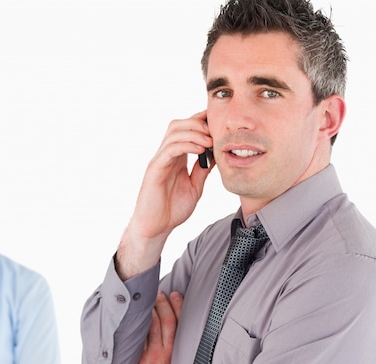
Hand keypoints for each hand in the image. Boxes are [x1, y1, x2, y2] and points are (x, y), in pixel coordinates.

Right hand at [117, 112, 213, 277]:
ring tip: (210, 140)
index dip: (201, 123)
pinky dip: (186, 145)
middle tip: (215, 131)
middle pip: (178, 125)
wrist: (156, 227)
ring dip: (194, 132)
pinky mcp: (155, 169)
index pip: (186, 130)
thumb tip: (216, 156)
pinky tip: (200, 149)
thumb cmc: (172, 209)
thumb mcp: (194, 187)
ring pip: (173, 133)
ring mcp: (159, 161)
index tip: (220, 126)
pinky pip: (170, 149)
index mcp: (176, 158)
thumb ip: (202, 170)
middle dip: (197, 123)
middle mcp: (166, 156)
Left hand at [125, 291, 182, 363]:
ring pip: (149, 326)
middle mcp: (165, 351)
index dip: (177, 306)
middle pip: (165, 319)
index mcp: (176, 352)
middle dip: (161, 302)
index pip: (178, 322)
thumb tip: (164, 337)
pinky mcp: (139, 360)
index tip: (174, 293)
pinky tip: (130, 316)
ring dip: (147, 309)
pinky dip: (134, 325)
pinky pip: (137, 337)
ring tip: (144, 298)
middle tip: (157, 291)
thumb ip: (168, 352)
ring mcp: (152, 355)